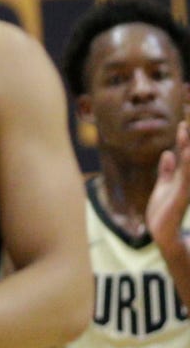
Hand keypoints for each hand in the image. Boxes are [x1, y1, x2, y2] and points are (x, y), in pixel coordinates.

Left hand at [149, 119, 189, 257]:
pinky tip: (185, 152)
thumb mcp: (163, 185)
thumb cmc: (163, 209)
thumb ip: (166, 170)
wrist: (161, 230)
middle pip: (188, 152)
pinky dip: (187, 163)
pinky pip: (185, 175)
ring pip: (188, 161)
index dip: (184, 137)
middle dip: (187, 138)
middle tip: (186, 118)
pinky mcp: (182, 193)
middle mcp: (186, 177)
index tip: (183, 118)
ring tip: (185, 128)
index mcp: (181, 174)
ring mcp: (185, 185)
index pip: (184, 151)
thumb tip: (168, 153)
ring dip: (187, 146)